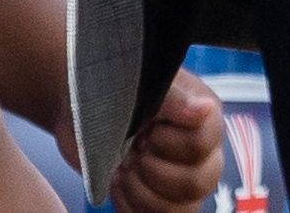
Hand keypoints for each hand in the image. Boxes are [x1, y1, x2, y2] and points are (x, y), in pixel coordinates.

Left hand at [109, 70, 225, 212]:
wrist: (84, 107)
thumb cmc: (115, 90)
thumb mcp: (142, 88)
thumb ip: (174, 99)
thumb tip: (205, 109)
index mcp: (203, 116)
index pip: (200, 145)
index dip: (167, 143)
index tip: (145, 130)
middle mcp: (202, 150)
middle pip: (197, 183)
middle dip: (154, 171)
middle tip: (134, 151)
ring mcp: (184, 178)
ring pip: (182, 208)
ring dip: (142, 191)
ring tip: (123, 167)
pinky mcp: (163, 199)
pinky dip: (132, 207)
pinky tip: (118, 182)